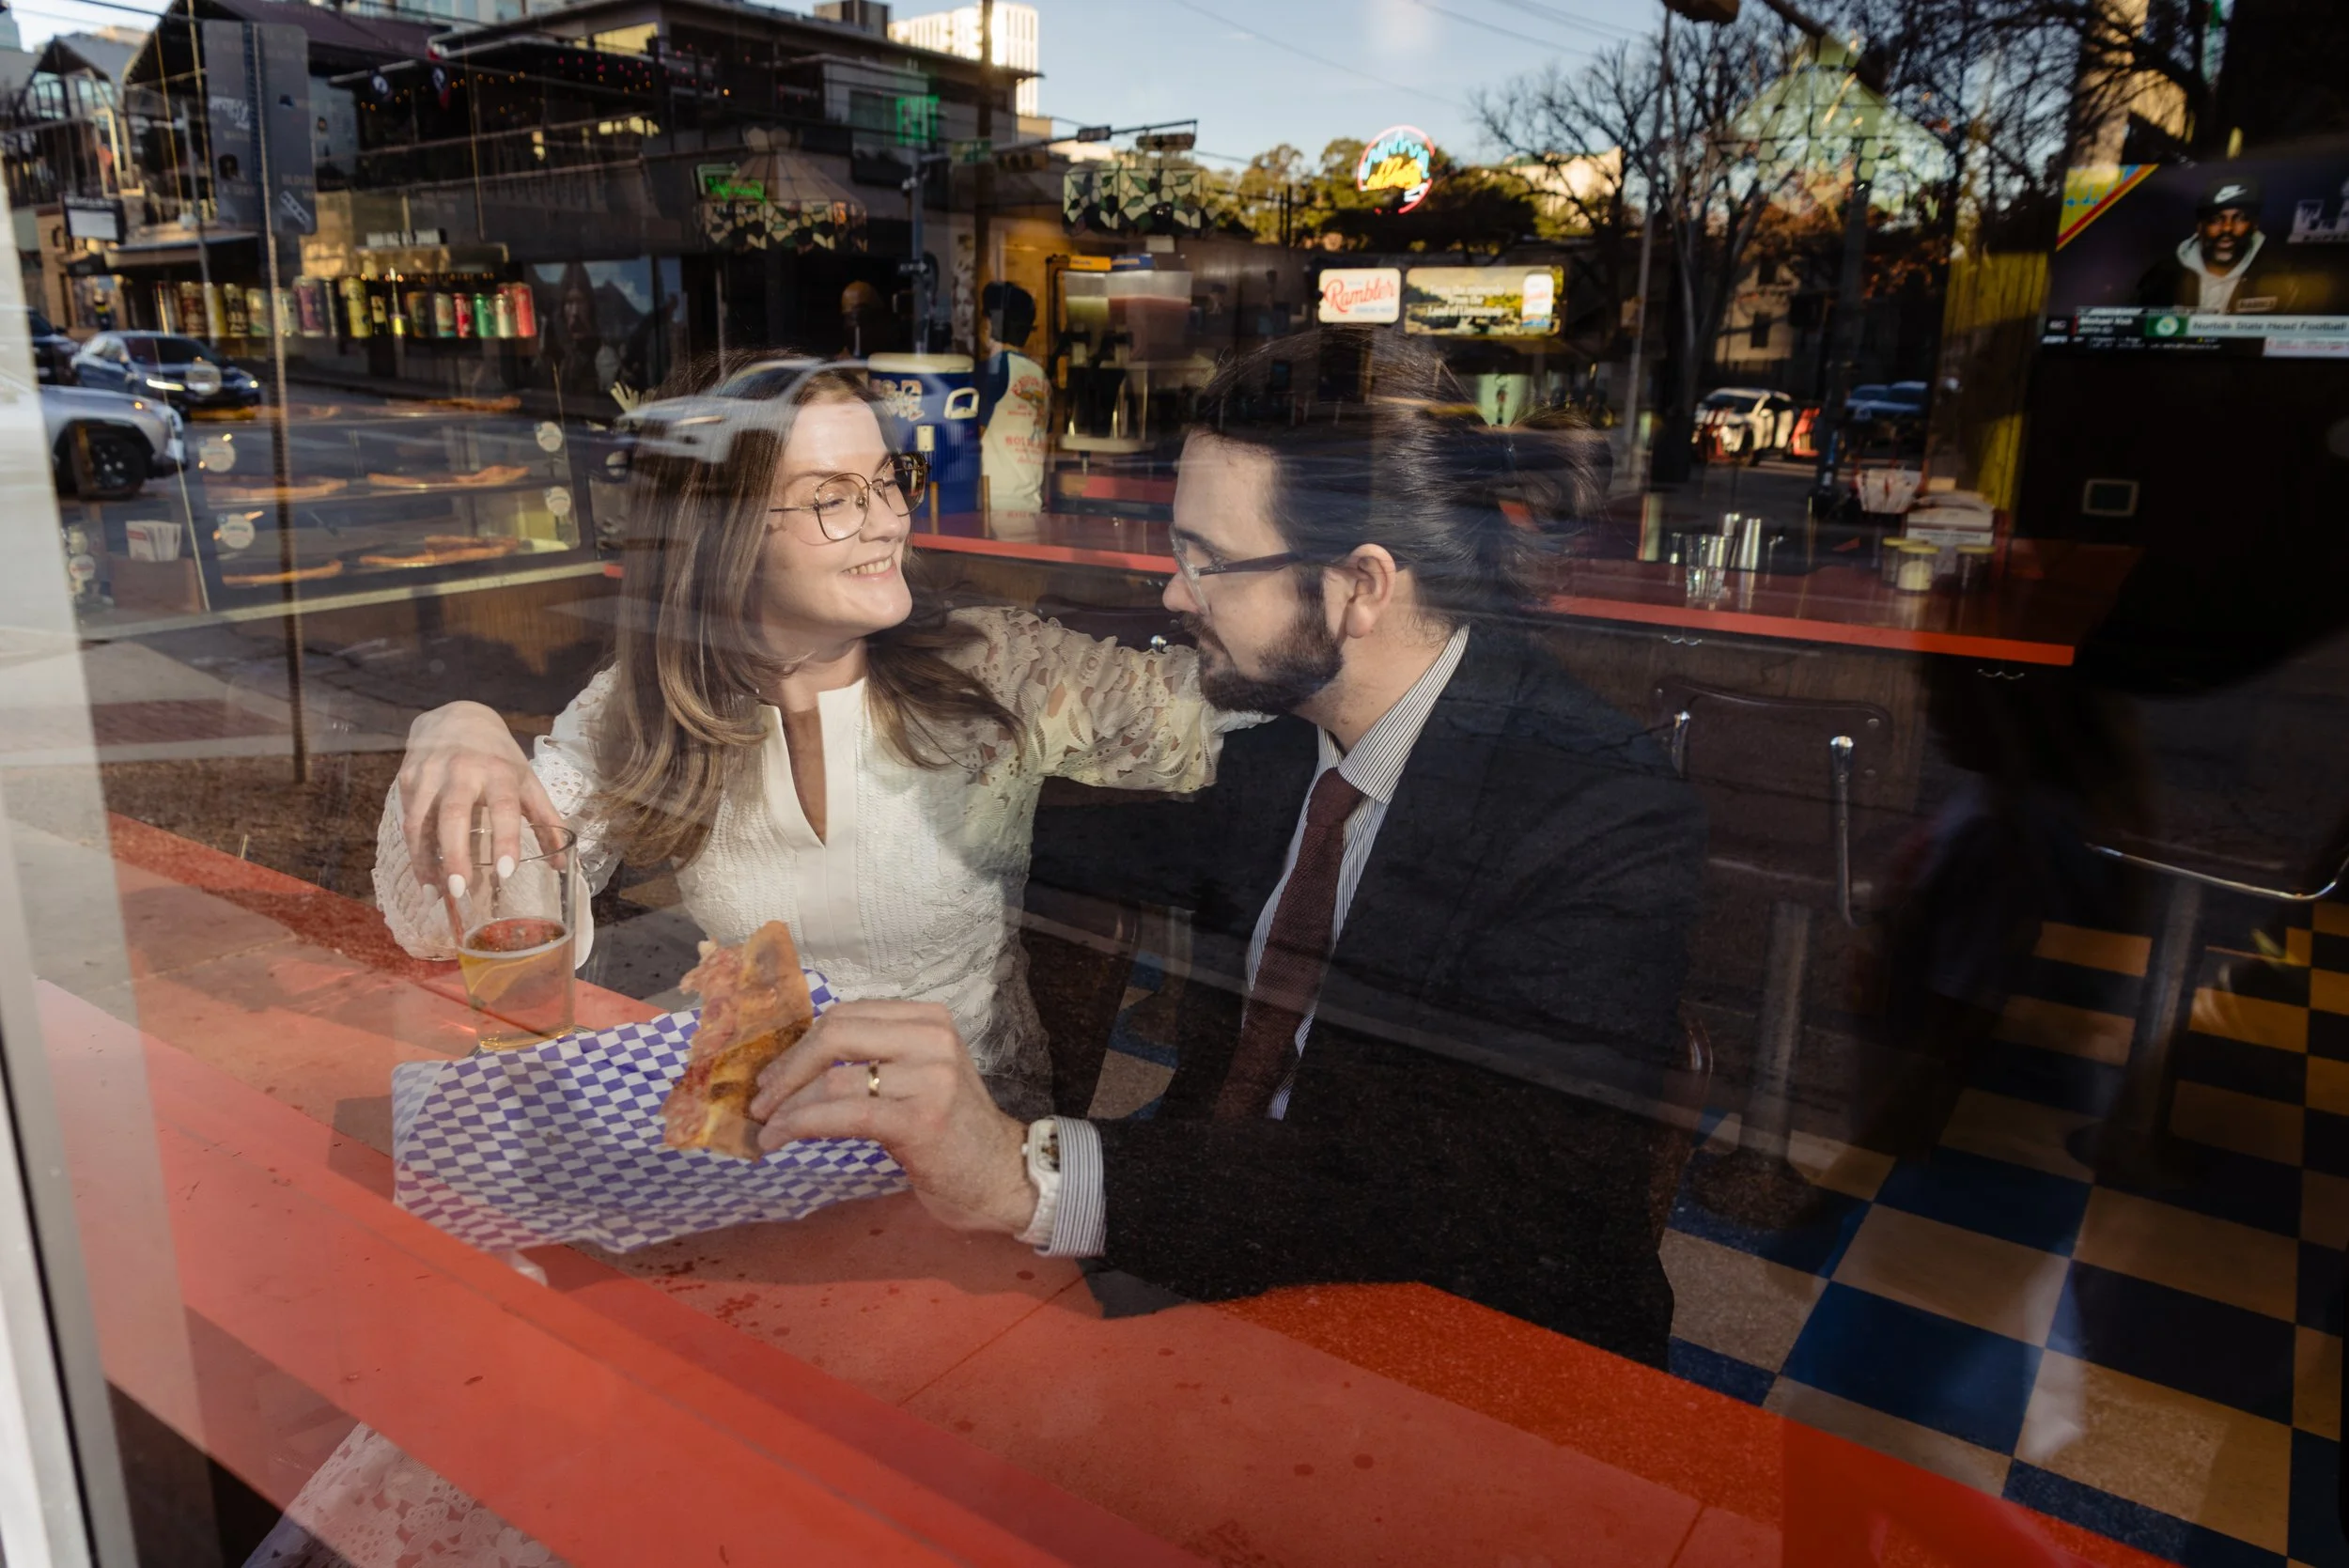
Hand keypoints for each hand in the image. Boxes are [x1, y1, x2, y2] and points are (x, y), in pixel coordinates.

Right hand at [396, 701, 567, 896]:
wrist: (457, 716)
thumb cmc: (498, 756)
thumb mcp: (527, 780)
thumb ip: (545, 820)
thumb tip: (561, 864)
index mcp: (499, 771)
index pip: (504, 807)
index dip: (506, 840)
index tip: (506, 873)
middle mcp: (462, 770)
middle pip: (454, 815)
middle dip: (456, 853)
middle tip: (460, 890)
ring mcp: (430, 773)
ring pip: (421, 821)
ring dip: (425, 860)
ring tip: (436, 894)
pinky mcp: (407, 778)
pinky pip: (407, 820)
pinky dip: (413, 851)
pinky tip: (424, 876)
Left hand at [748, 1001, 1035, 1236]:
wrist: (1001, 1176)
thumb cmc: (951, 1130)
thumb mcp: (919, 1075)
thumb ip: (875, 1055)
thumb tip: (796, 1060)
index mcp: (930, 1019)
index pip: (847, 1014)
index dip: (800, 1044)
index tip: (774, 1075)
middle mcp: (933, 1038)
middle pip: (835, 1034)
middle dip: (787, 1069)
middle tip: (761, 1101)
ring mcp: (930, 1077)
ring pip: (833, 1078)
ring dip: (786, 1106)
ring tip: (766, 1128)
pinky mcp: (919, 1119)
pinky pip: (842, 1114)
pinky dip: (799, 1125)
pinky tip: (777, 1140)